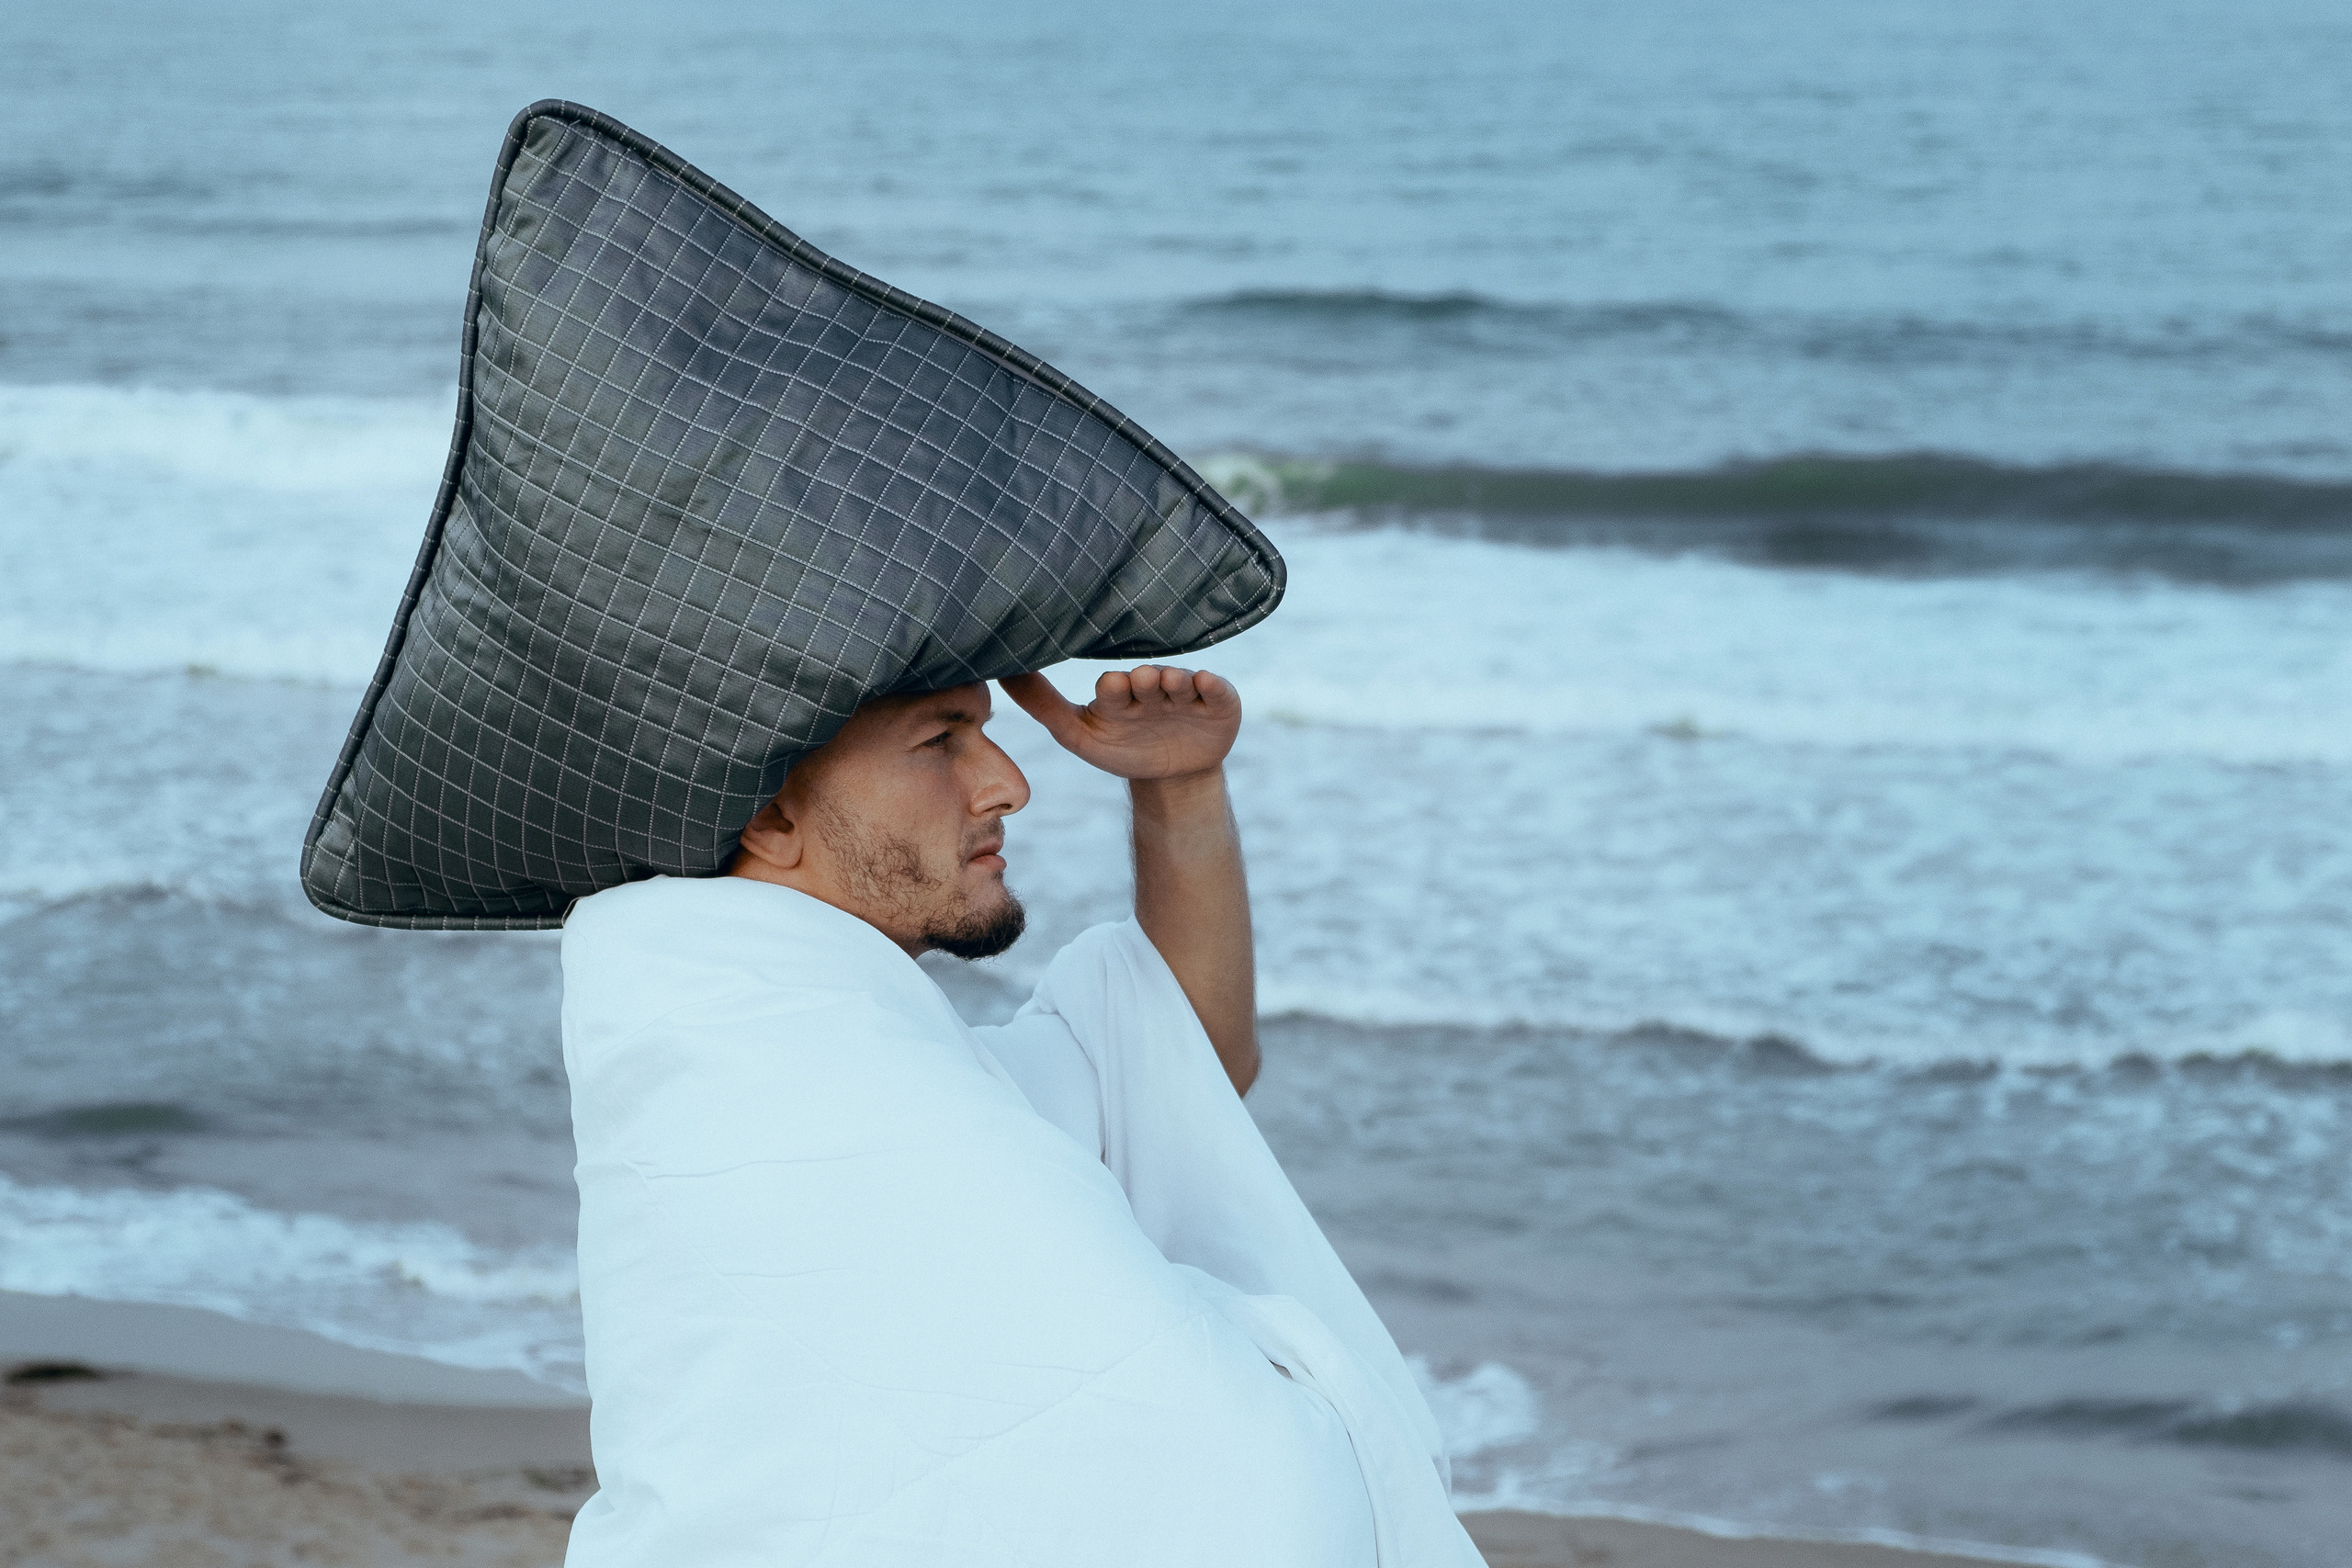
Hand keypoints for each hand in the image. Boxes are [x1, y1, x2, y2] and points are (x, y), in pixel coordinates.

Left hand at [1001, 665, 1240, 781]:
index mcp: (1119, 694)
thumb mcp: (1079, 734)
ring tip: (1173, 686)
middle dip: (1144, 681)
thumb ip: (1042, 705)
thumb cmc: (1121, 749)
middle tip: (1141, 681)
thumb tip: (1001, 671)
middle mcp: (1151, 687)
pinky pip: (1218, 690)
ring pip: (1180, 682)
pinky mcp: (1218, 704)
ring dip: (1176, 682)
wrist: (1172, 777)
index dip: (1113, 688)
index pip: (1113, 686)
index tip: (1111, 687)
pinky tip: (1204, 683)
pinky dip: (1213, 686)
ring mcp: (1185, 695)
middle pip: (1148, 679)